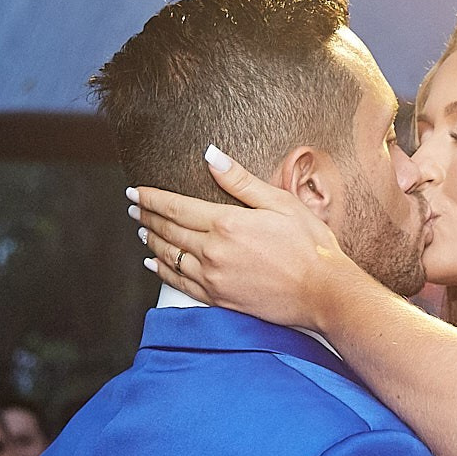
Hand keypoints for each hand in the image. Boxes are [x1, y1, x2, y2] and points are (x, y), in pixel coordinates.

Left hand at [131, 148, 355, 329]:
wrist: (323, 292)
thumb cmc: (309, 245)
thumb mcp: (280, 203)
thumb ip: (240, 181)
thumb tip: (211, 156)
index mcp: (226, 223)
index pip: (177, 207)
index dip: (152, 198)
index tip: (135, 191)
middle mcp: (213, 251)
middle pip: (169, 231)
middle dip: (148, 216)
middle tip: (133, 207)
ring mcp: (214, 278)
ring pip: (170, 257)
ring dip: (153, 241)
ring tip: (142, 230)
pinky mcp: (219, 299)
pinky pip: (180, 284)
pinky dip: (162, 272)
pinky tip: (153, 264)